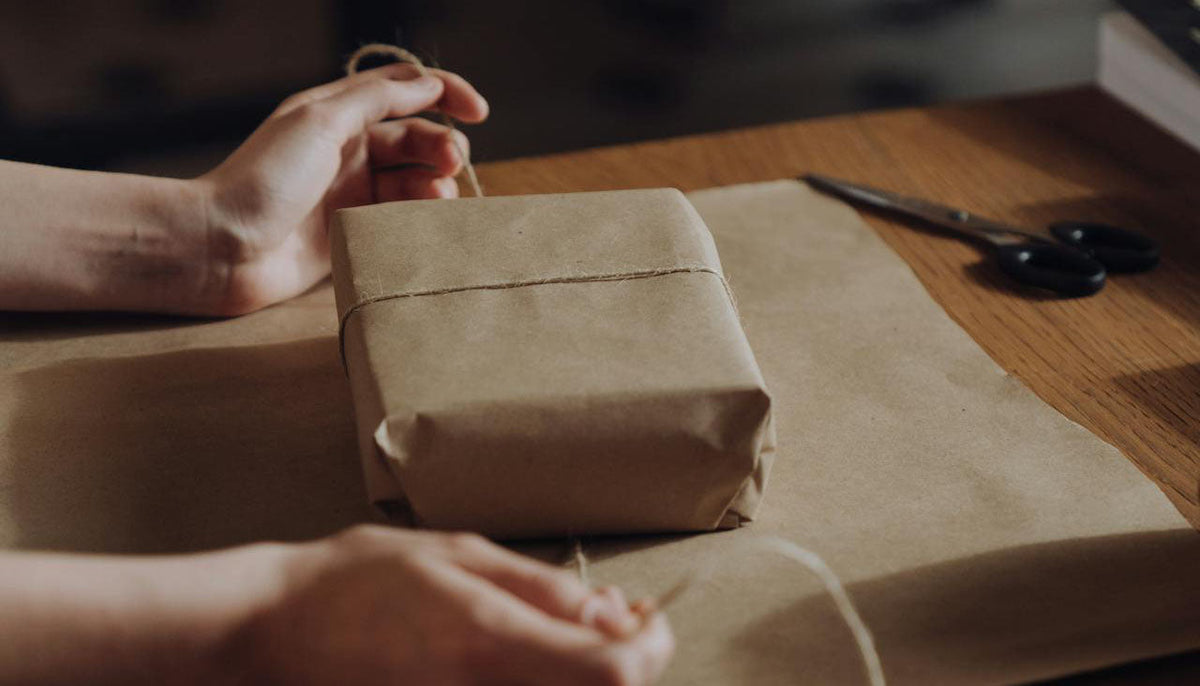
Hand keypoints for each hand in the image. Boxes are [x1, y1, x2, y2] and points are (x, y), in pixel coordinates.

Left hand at [198, 64, 488, 314]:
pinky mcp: (352, 234)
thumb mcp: (321, 122)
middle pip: (414, 138)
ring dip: (434, 184)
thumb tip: (429, 84)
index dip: (445, 94)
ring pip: (412, 180)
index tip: (478, 113)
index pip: (403, 90)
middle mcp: (346, 150)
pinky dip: (419, 218)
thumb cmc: (262, 179)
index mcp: (336, 114)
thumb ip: (377, 99)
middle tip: (451, 166)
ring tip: (438, 198)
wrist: (220, 248)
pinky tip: (425, 222)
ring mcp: (350, 193)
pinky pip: (400, 220)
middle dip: (441, 146)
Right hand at [225, 526, 674, 684]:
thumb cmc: (359, 579)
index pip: (617, 671)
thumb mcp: (457, 556)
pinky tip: (538, 652)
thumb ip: (540, 588)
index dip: (652, 644)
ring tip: (575, 631)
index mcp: (491, 641)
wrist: (276, 631)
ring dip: (591, 671)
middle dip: (627, 658)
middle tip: (618, 617)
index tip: (648, 615)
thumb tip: (611, 613)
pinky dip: (554, 683)